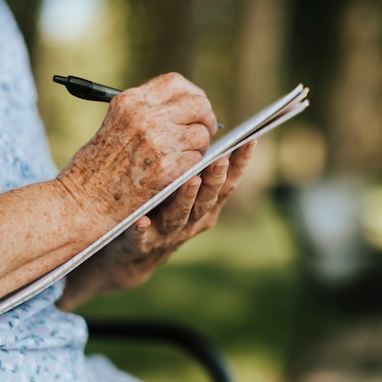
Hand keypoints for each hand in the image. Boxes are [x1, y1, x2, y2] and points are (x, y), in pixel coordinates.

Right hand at [56, 73, 218, 234]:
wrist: (82, 202)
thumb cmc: (95, 169)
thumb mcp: (114, 125)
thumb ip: (145, 113)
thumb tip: (181, 109)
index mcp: (131, 101)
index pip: (176, 83)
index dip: (192, 95)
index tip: (196, 108)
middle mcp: (145, 116)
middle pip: (198, 104)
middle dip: (206, 119)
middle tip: (204, 133)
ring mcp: (158, 141)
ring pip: (201, 135)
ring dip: (199, 148)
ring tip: (184, 159)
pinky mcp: (168, 168)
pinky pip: (198, 161)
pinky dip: (193, 169)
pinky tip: (178, 176)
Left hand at [57, 140, 255, 309]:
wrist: (130, 254)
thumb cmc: (159, 210)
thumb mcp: (181, 190)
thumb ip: (193, 167)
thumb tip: (203, 127)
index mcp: (205, 206)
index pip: (227, 183)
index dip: (240, 164)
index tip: (251, 140)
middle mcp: (191, 221)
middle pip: (207, 200)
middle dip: (216, 180)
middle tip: (221, 159)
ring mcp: (167, 233)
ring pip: (180, 216)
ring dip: (187, 199)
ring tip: (191, 181)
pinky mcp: (140, 244)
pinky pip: (141, 238)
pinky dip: (142, 230)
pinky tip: (141, 221)